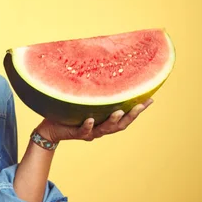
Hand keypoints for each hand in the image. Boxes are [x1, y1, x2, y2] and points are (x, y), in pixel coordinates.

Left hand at [37, 99, 153, 142]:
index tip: (151, 99)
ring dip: (112, 121)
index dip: (138, 110)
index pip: (126, 116)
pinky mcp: (75, 133)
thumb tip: (104, 68)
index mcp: (104, 121)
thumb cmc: (69, 111)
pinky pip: (83, 131)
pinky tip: (90, 119)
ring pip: (104, 129)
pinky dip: (87, 126)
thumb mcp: (84, 101)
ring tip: (119, 112)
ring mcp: (88, 132)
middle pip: (120, 125)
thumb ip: (95, 92)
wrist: (51, 127)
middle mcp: (100, 128)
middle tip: (140, 105)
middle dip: (131, 116)